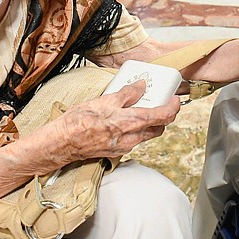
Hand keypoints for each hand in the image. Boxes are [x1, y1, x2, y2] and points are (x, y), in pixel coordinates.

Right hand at [21, 82, 179, 173]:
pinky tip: (125, 121)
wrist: (62, 143)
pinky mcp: (115, 151)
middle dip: (163, 117)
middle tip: (161, 103)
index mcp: (131, 123)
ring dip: (149, 124)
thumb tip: (140, 87)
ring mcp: (124, 147)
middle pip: (158, 129)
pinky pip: (133, 140)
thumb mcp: (105, 100)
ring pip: (146, 135)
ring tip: (141, 109)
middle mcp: (131, 138)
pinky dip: (136, 130)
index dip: (173, 107)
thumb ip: (127, 94)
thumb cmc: (79, 122)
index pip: (163, 116)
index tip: (176, 99)